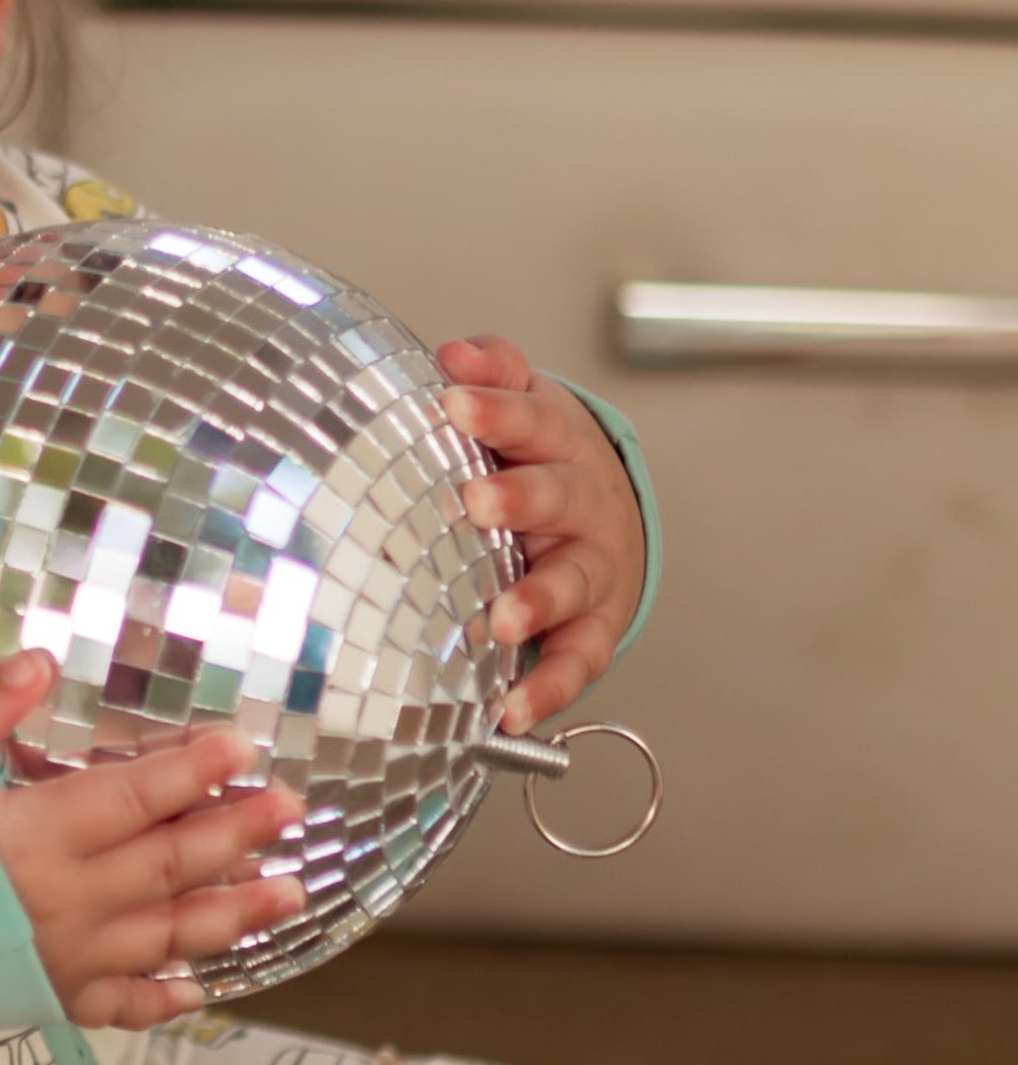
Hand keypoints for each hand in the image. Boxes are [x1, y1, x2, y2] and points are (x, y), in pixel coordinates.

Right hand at [0, 651, 306, 1028]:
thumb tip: (42, 660)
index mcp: (35, 837)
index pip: (135, 796)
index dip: (193, 769)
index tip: (243, 746)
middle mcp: (63, 904)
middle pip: (168, 865)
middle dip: (237, 834)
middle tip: (293, 808)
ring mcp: (60, 961)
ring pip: (165, 937)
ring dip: (231, 914)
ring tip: (290, 894)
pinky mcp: (42, 1001)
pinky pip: (120, 1006)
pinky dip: (165, 998)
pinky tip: (201, 988)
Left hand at [437, 336, 645, 734]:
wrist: (610, 521)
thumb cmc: (543, 462)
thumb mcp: (524, 406)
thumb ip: (493, 374)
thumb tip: (454, 354)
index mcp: (559, 445)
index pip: (533, 419)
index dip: (497, 410)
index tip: (453, 402)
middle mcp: (584, 507)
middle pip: (559, 497)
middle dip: (520, 500)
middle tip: (476, 502)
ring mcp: (591, 570)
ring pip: (571, 584)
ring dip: (537, 602)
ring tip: (501, 622)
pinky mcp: (593, 630)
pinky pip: (576, 662)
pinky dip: (547, 688)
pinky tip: (511, 709)